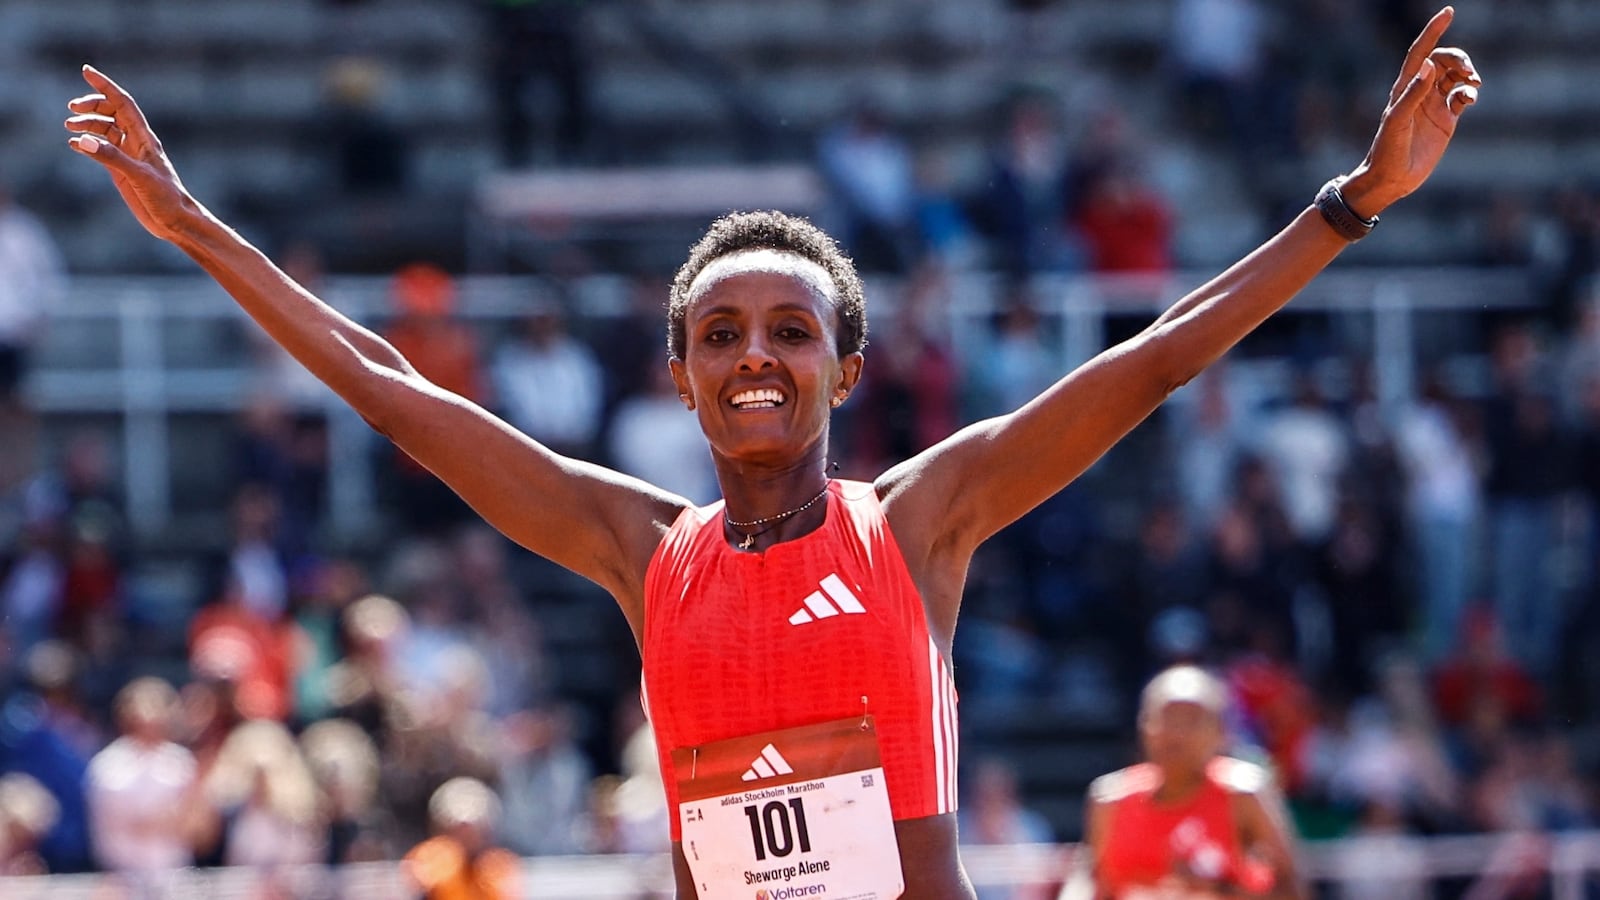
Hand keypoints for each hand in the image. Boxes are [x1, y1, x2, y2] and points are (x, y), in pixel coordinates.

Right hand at [64, 65, 198, 242]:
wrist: (176, 221)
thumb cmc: (167, 199)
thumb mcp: (139, 177)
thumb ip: (111, 158)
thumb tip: (83, 140)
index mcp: (144, 139)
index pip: (123, 104)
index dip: (105, 86)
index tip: (86, 71)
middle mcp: (136, 143)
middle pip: (111, 113)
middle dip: (91, 106)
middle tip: (71, 109)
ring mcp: (128, 156)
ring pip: (105, 130)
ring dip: (87, 124)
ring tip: (68, 127)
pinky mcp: (122, 171)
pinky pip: (101, 150)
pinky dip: (87, 144)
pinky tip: (74, 144)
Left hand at [1343, 6, 1481, 218]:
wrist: (1391, 179)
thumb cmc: (1387, 151)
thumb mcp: (1398, 122)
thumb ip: (1413, 93)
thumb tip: (1430, 65)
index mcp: (1404, 88)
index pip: (1420, 52)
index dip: (1433, 31)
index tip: (1449, 11)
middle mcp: (1419, 92)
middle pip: (1444, 61)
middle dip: (1459, 58)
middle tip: (1468, 71)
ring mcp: (1433, 105)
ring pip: (1456, 77)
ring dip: (1467, 74)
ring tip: (1473, 83)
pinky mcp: (1446, 120)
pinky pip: (1462, 97)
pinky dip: (1470, 93)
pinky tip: (1469, 99)